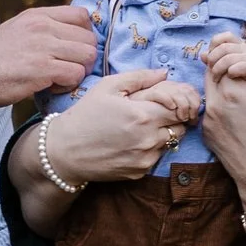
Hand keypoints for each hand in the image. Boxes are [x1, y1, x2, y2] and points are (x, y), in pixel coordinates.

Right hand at [0, 0, 100, 160]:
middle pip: (89, 39)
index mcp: (36, 15)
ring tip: (59, 80)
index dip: (84, 35)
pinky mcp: (42, 69)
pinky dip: (69, 85)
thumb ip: (40, 30)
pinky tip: (51, 89)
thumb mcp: (15, 31)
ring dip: (78, 72)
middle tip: (67, 70)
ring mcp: (43, 47)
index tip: (73, 51)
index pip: (81, 16)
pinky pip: (75, 75)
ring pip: (88, 56)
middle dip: (84, 58)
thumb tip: (68, 40)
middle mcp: (42, 26)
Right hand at [38, 70, 195, 182]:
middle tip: (157, 112)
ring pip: (171, 142)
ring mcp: (145, 158)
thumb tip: (164, 73)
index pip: (180, 107)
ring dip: (164, 133)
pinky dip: (152, 148)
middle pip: (181, 127)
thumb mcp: (107, 87)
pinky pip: (157, 157)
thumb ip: (140, 77)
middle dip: (174, 117)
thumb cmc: (85, 115)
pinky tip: (133, 142)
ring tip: (142, 127)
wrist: (64, 152)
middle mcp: (148, 139)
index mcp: (143, 115)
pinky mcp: (140, 172)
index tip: (167, 100)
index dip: (178, 102)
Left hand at [198, 37, 245, 206]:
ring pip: (209, 88)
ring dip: (222, 82)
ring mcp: (207, 119)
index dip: (238, 54)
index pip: (226, 57)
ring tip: (243, 90)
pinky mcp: (206, 133)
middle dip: (225, 63)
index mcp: (233, 92)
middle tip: (242, 67)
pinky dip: (221, 102)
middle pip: (212, 69)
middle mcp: (214, 104)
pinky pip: (210, 108)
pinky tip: (239, 114)